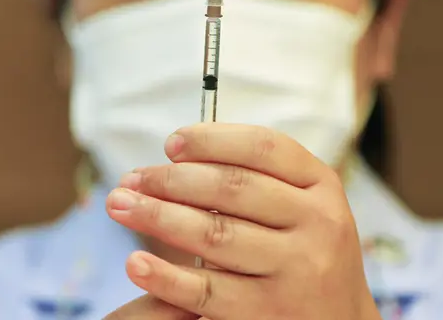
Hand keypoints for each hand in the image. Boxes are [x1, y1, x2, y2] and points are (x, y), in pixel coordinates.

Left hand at [106, 123, 380, 319]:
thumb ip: (258, 177)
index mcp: (322, 185)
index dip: (212, 140)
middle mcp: (317, 224)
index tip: (170, 143)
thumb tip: (177, 156)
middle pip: (233, 187)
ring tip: (119, 205)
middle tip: (130, 179)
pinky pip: (208, 292)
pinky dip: (166, 277)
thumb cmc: (304, 251)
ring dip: (158, 216)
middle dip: (172, 178)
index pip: (264, 146)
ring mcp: (295, 271)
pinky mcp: (269, 315)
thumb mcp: (302, 205)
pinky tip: (136, 262)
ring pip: (215, 234)